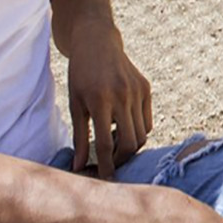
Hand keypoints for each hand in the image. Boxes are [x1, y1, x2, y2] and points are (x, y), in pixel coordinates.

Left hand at [67, 28, 151, 178]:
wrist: (97, 43)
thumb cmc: (80, 76)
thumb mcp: (75, 105)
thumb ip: (79, 137)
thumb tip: (77, 168)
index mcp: (100, 100)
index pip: (106, 143)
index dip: (105, 165)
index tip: (104, 179)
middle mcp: (122, 95)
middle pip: (130, 143)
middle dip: (121, 159)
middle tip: (110, 163)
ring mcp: (137, 91)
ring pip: (142, 134)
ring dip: (130, 146)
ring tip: (115, 143)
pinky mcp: (146, 89)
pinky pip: (147, 121)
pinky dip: (138, 131)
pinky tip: (122, 126)